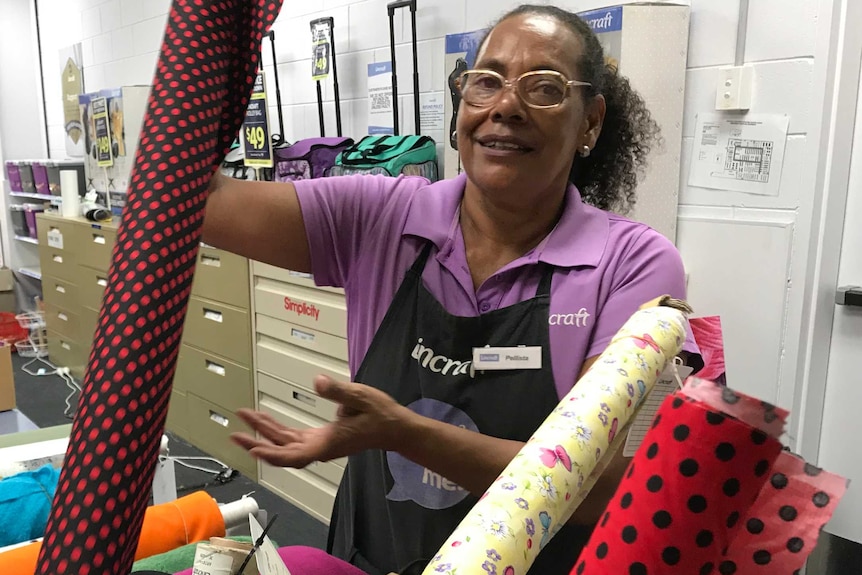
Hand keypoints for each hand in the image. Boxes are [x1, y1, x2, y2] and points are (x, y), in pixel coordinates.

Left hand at [230, 375, 411, 468]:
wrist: (394, 428)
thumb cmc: (380, 414)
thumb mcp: (361, 397)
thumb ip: (338, 391)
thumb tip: (318, 382)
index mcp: (327, 442)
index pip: (294, 455)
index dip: (272, 454)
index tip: (252, 448)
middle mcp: (320, 448)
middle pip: (283, 451)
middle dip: (258, 442)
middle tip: (235, 432)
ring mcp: (319, 445)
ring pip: (286, 445)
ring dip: (264, 435)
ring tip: (245, 420)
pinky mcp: (321, 439)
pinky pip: (293, 439)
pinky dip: (277, 432)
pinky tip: (266, 421)